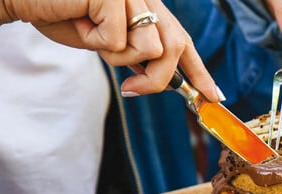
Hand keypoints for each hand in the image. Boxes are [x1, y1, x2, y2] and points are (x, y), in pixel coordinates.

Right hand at [0, 0, 221, 99]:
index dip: (200, 71)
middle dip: (156, 79)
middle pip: (173, 49)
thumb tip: (164, 81)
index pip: (182, 42)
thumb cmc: (65, 17)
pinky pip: (118, 41)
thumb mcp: (109, 43)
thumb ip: (138, 57)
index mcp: (149, 9)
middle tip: (130, 90)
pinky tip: (81, 23)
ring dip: (119, 57)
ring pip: (150, 48)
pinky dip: (97, 42)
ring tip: (92, 35)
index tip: (215, 96)